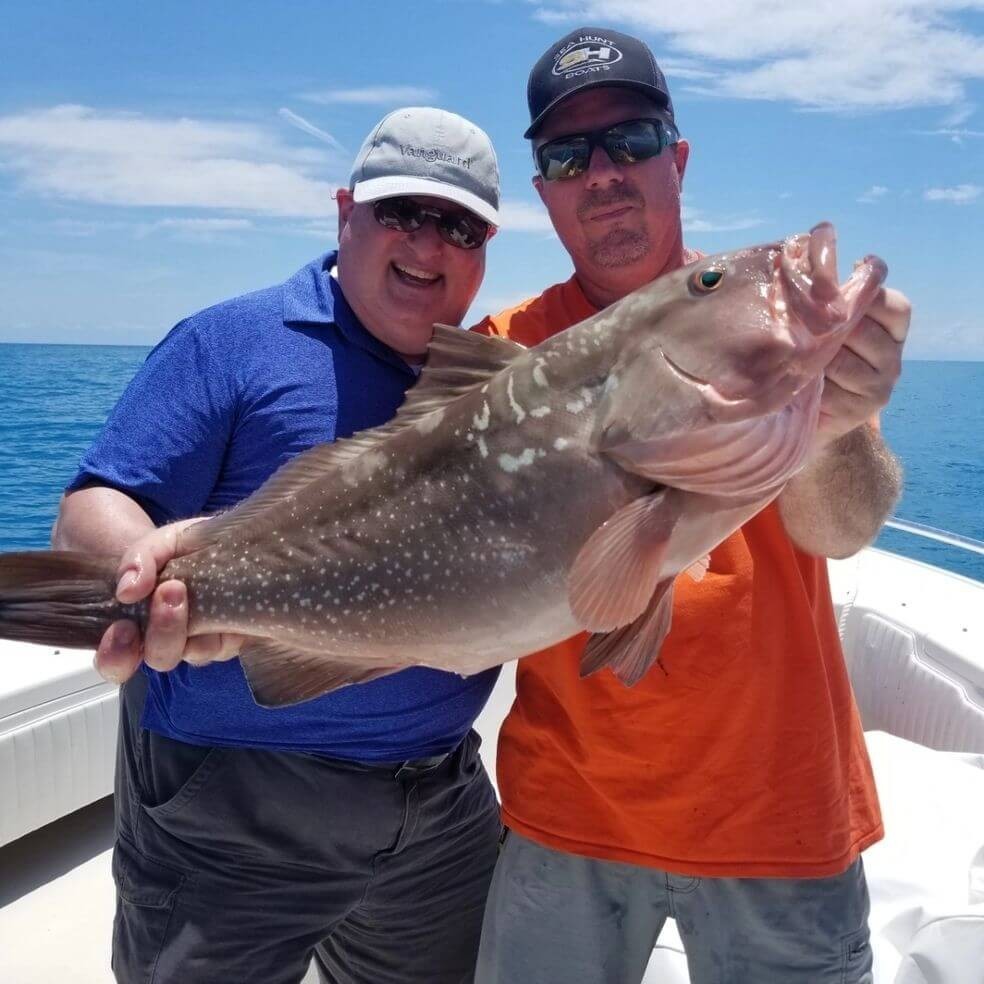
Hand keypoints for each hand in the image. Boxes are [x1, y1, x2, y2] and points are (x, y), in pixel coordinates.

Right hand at [94, 519, 243, 683]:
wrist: (234, 544)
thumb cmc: (190, 547)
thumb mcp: (162, 542)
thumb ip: (138, 559)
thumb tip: (127, 591)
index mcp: (143, 623)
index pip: (118, 660)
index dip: (116, 655)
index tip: (122, 627)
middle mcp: (173, 639)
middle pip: (159, 659)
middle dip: (161, 632)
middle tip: (169, 592)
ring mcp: (207, 641)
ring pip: (196, 654)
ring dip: (193, 624)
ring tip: (190, 588)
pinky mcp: (238, 639)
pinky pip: (228, 645)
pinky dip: (225, 624)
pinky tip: (226, 600)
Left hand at [815, 286, 909, 446]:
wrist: (807, 411)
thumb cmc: (816, 355)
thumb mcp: (829, 323)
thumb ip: (838, 297)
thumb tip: (844, 263)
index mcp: (893, 331)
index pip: (895, 306)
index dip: (866, 296)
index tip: (837, 292)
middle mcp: (894, 360)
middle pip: (862, 330)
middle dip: (827, 329)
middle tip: (803, 334)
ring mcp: (880, 388)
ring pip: (841, 360)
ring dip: (813, 358)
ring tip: (799, 359)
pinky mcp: (861, 411)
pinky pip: (829, 389)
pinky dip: (809, 383)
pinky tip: (801, 383)